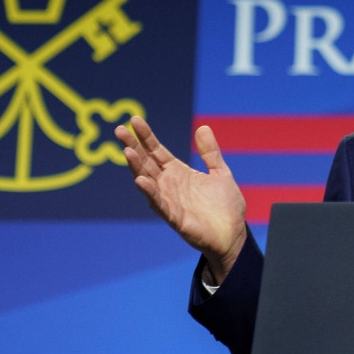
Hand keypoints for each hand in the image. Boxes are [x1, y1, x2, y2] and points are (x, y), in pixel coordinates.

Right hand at [115, 116, 246, 283]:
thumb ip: (210, 153)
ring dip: (137, 167)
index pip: (157, 151)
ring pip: (148, 181)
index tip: (134, 120)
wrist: (234, 234)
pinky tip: (141, 181)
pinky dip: (150, 192)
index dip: (146, 136)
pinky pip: (159, 204)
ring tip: (127, 151)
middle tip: (119, 130)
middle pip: (146, 162)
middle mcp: (169, 185)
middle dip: (133, 146)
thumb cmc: (225, 207)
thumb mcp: (220, 173)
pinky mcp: (175, 217)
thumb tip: (203, 127)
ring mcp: (169, 201)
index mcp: (178, 173)